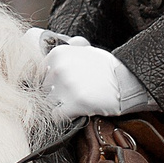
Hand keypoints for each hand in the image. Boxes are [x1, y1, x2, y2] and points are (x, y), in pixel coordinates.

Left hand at [31, 32, 157, 121]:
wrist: (126, 81)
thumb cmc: (105, 68)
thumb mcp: (84, 50)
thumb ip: (65, 51)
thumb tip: (48, 45)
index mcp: (57, 54)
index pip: (38, 75)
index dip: (48, 83)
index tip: (59, 87)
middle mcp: (58, 68)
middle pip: (42, 90)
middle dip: (53, 95)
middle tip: (71, 95)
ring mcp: (66, 86)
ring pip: (48, 103)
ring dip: (59, 106)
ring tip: (75, 103)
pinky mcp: (75, 103)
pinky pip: (56, 116)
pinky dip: (64, 117)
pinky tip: (76, 111)